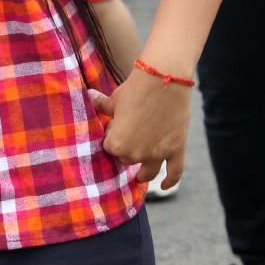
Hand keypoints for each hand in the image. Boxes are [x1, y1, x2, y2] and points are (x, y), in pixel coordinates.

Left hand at [90, 67, 191, 187]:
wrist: (164, 78)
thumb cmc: (135, 88)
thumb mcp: (114, 99)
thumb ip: (101, 105)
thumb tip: (89, 96)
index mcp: (116, 144)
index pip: (109, 147)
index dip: (112, 134)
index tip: (117, 123)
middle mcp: (136, 154)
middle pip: (127, 159)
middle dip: (127, 149)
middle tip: (131, 132)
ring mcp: (157, 154)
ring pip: (147, 171)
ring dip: (143, 173)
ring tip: (139, 176)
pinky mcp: (176, 149)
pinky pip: (174, 172)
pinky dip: (170, 182)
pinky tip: (164, 187)